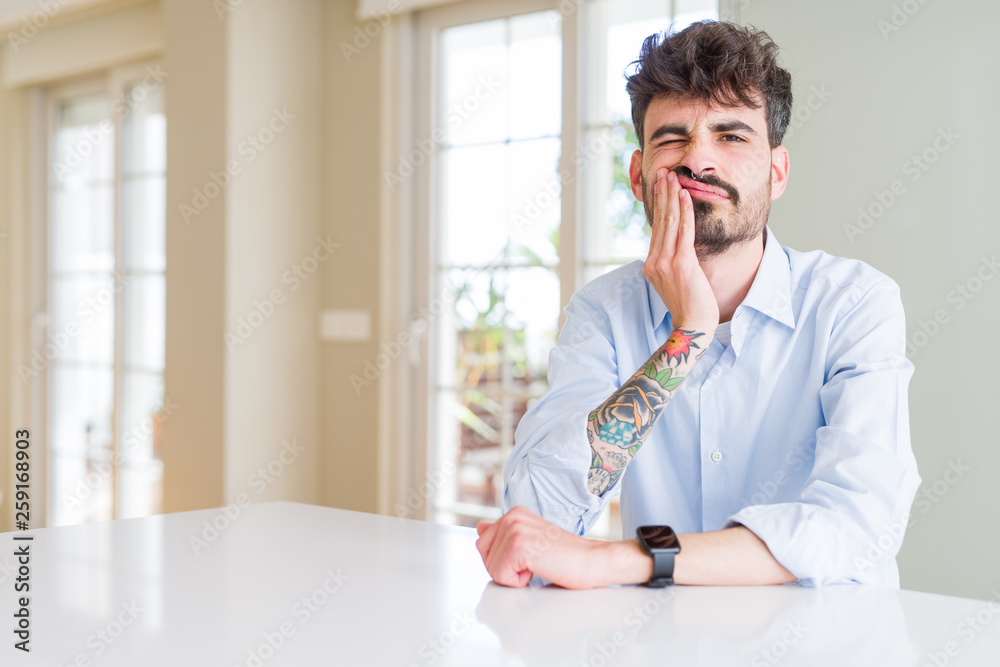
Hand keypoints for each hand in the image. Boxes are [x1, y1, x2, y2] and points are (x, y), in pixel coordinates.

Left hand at [475, 506, 614, 588]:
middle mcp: (512, 516)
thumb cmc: (566, 556)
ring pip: (491, 567)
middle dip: (504, 567)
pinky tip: (538, 569)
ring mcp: (514, 529)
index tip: (529, 557)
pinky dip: (518, 581)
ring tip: (538, 564)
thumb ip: (503, 534)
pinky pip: (500, 575)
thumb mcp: (531, 541)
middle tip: (533, 562)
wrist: (592, 561)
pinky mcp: (518, 545)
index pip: (484, 543)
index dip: (504, 560)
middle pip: (484, 555)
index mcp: (514, 513)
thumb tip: (479, 529)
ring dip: (513, 575)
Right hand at [642, 168, 718, 331]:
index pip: (656, 229)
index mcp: (651, 265)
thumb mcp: (675, 282)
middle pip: (659, 221)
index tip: (661, 188)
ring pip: (669, 222)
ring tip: (673, 177)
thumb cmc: (689, 306)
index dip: (659, 206)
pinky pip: (682, 231)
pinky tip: (684, 195)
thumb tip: (679, 249)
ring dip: (671, 196)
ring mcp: (666, 262)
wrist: (692, 326)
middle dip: (662, 194)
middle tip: (663, 173)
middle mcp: (654, 261)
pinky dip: (683, 211)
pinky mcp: (681, 264)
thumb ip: (673, 264)